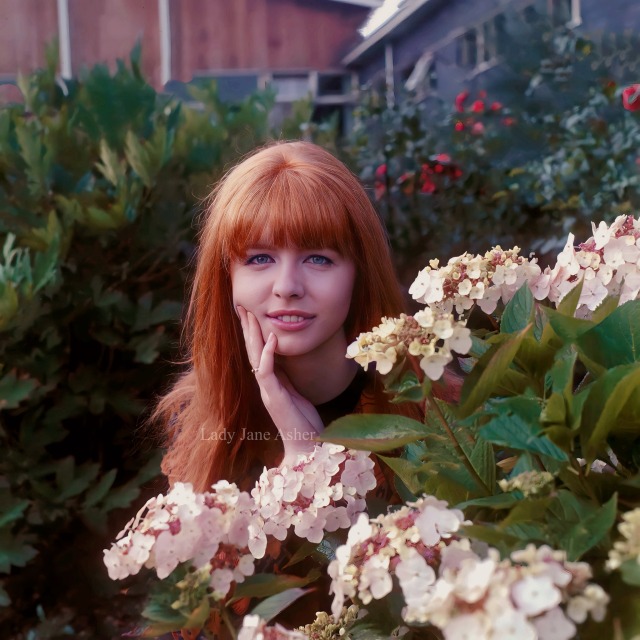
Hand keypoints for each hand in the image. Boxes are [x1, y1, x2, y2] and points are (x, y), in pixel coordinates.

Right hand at [236, 306, 322, 464]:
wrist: (306, 446)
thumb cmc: (303, 423)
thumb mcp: (295, 394)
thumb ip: (286, 379)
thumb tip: (283, 363)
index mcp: (270, 383)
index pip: (257, 353)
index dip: (252, 333)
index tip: (248, 313)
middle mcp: (265, 385)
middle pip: (251, 351)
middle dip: (247, 328)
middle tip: (241, 306)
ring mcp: (268, 391)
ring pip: (255, 358)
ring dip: (252, 336)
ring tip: (249, 316)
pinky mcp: (274, 398)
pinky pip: (267, 372)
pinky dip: (268, 355)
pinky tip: (271, 339)